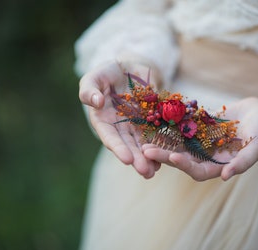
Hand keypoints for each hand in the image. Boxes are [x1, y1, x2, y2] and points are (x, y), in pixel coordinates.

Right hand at [79, 61, 160, 178]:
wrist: (130, 68)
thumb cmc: (107, 72)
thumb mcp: (94, 78)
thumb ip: (89, 90)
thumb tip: (95, 102)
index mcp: (104, 120)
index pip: (109, 136)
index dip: (117, 148)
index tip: (126, 159)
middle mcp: (120, 127)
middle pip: (128, 145)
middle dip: (137, 159)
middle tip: (145, 172)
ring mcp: (136, 125)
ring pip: (143, 144)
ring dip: (149, 158)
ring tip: (156, 171)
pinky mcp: (151, 120)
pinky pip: (157, 133)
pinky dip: (162, 144)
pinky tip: (168, 156)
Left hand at [143, 97, 257, 180]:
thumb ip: (244, 162)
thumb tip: (225, 177)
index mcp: (219, 164)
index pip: (198, 171)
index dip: (186, 166)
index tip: (174, 157)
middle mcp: (207, 155)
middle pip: (182, 158)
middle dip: (164, 155)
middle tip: (146, 151)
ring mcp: (202, 140)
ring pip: (178, 143)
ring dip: (162, 141)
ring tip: (144, 138)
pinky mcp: (199, 126)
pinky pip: (183, 126)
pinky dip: (171, 124)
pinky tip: (156, 118)